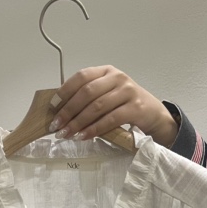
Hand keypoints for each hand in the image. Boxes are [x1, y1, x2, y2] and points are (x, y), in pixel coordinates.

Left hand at [49, 66, 178, 147]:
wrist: (153, 114)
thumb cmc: (125, 105)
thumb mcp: (108, 94)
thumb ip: (89, 97)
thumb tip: (61, 111)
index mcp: (106, 71)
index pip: (81, 77)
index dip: (65, 91)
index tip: (53, 106)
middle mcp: (117, 78)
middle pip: (87, 93)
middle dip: (68, 111)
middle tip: (57, 126)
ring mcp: (127, 91)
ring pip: (96, 107)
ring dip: (78, 123)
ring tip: (66, 134)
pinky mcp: (134, 108)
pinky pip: (109, 120)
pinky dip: (94, 129)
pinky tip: (83, 136)